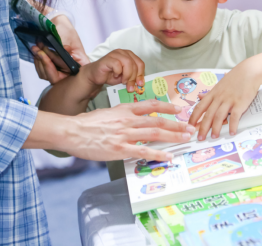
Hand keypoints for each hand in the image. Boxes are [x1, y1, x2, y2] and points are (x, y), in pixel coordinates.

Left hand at [32, 15, 88, 83]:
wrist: (57, 24)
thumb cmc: (66, 30)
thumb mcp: (67, 36)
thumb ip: (66, 45)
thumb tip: (65, 50)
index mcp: (80, 63)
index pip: (72, 76)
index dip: (60, 72)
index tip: (50, 59)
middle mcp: (70, 70)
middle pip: (57, 78)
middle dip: (46, 65)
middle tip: (39, 52)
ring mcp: (60, 69)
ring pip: (47, 75)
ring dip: (40, 62)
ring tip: (36, 49)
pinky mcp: (51, 67)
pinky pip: (42, 71)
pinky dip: (38, 63)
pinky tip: (36, 53)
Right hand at [59, 100, 195, 160]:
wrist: (71, 131)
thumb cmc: (87, 123)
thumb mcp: (108, 112)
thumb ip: (123, 115)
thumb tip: (136, 118)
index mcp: (125, 109)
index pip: (152, 105)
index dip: (168, 107)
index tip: (179, 109)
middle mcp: (128, 120)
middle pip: (158, 121)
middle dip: (177, 124)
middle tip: (190, 128)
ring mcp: (125, 134)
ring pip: (155, 133)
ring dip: (173, 136)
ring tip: (186, 138)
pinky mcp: (120, 149)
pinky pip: (143, 151)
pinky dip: (158, 154)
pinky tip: (168, 156)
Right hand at [81, 49, 144, 92]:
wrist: (96, 76)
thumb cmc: (111, 75)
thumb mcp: (126, 77)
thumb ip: (133, 77)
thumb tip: (141, 84)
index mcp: (129, 55)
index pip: (140, 63)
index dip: (141, 74)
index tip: (140, 84)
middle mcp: (123, 52)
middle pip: (134, 64)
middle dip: (134, 77)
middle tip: (130, 87)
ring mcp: (115, 54)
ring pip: (128, 63)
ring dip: (127, 75)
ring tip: (123, 82)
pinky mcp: (108, 58)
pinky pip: (117, 64)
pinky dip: (118, 72)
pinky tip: (115, 75)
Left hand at [189, 61, 260, 139]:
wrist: (249, 72)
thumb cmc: (235, 78)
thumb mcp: (219, 84)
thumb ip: (209, 93)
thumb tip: (199, 96)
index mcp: (213, 93)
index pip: (200, 107)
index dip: (193, 118)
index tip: (190, 126)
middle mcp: (219, 98)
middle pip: (208, 114)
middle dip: (202, 127)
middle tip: (200, 138)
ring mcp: (229, 100)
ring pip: (219, 116)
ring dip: (216, 128)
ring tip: (214, 136)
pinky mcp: (240, 103)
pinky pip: (234, 116)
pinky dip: (232, 125)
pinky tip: (231, 132)